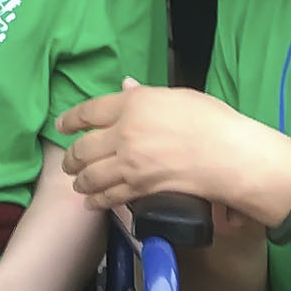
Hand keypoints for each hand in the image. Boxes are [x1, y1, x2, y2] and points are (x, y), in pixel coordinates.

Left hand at [58, 78, 290, 222]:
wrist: (228, 155)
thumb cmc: (210, 119)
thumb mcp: (176, 96)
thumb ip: (144, 95)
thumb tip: (125, 88)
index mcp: (132, 105)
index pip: (88, 112)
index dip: (70, 120)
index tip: (61, 125)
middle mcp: (124, 133)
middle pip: (83, 148)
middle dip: (71, 157)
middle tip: (68, 162)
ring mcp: (129, 164)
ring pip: (90, 176)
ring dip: (80, 180)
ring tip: (78, 183)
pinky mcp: (139, 189)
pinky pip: (109, 196)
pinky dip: (97, 200)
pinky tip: (92, 202)